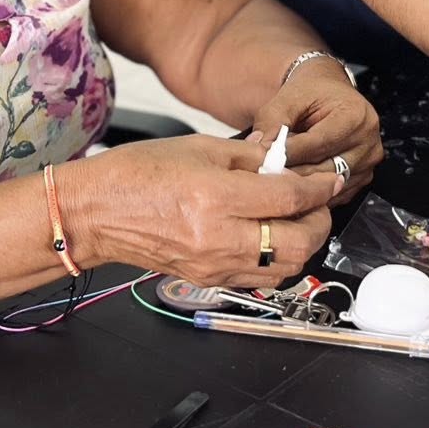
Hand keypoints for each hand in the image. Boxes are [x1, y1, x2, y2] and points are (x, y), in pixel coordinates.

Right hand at [70, 135, 341, 286]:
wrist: (97, 213)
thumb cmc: (138, 174)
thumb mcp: (199, 147)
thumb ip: (250, 157)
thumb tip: (286, 161)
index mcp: (215, 197)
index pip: (290, 198)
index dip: (319, 186)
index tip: (331, 176)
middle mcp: (219, 238)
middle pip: (298, 241)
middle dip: (321, 219)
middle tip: (319, 200)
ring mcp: (215, 265)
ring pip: (286, 267)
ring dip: (304, 243)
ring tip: (300, 219)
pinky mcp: (209, 280)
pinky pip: (262, 278)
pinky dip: (279, 259)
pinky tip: (274, 237)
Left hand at [248, 57, 381, 202]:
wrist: (329, 91)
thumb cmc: (312, 92)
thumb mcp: (288, 97)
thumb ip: (272, 121)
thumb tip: (259, 147)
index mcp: (355, 115)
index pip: (318, 143)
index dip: (289, 153)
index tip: (264, 159)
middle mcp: (368, 139)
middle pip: (325, 168)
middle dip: (293, 172)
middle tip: (265, 173)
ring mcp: (369, 160)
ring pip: (330, 184)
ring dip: (303, 184)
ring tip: (278, 178)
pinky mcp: (364, 177)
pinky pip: (337, 193)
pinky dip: (316, 191)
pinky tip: (296, 184)